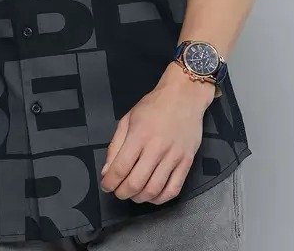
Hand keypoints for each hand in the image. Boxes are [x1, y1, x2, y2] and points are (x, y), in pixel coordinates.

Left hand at [100, 63, 214, 204]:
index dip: (109, 183)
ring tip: (134, 193)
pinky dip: (160, 198)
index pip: (120, 169)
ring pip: (153, 190)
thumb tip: (107, 171)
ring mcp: (174, 155)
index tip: (106, 185)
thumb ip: (115, 145)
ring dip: (139, 198)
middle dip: (122, 193)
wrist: (185, 95)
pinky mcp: (187, 161)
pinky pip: (173, 189)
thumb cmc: (155, 105)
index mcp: (139, 135)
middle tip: (118, 191)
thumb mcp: (128, 119)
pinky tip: (153, 194)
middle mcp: (157, 147)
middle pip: (135, 183)